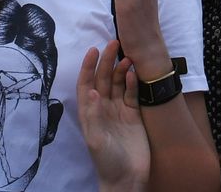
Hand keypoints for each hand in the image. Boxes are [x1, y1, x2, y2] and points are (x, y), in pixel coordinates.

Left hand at [77, 41, 149, 191]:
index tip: (93, 49)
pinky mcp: (134, 115)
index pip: (86, 84)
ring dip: (121, 69)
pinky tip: (134, 74)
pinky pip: (132, 94)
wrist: (127, 177)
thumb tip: (92, 90)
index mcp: (90, 112)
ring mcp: (119, 111)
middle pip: (103, 79)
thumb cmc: (106, 161)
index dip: (88, 67)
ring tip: (127, 57)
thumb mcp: (95, 139)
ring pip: (118, 84)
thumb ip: (93, 115)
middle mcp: (103, 108)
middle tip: (114, 43)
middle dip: (107, 61)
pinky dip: (133, 83)